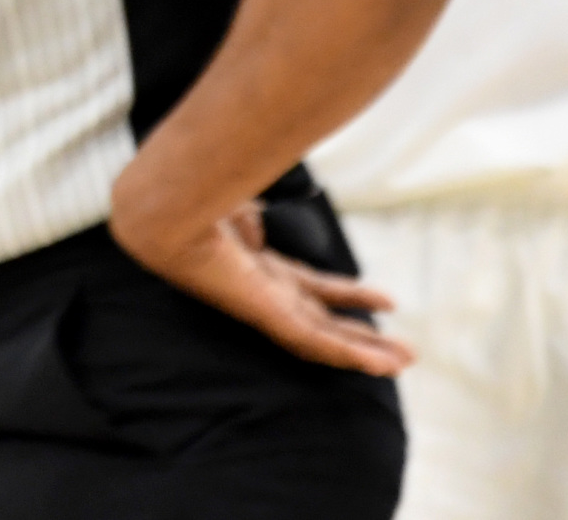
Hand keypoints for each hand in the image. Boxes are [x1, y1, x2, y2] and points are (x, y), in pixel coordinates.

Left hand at [111, 201, 411, 374]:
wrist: (164, 211)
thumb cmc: (190, 202)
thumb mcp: (234, 207)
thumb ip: (250, 221)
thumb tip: (257, 230)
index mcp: (257, 266)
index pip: (310, 287)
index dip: (344, 295)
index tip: (380, 300)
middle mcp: (263, 291)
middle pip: (323, 319)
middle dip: (361, 333)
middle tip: (403, 351)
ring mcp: (263, 305)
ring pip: (323, 339)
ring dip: (364, 351)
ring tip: (404, 363)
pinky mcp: (263, 313)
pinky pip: (313, 341)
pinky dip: (347, 354)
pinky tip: (379, 365)